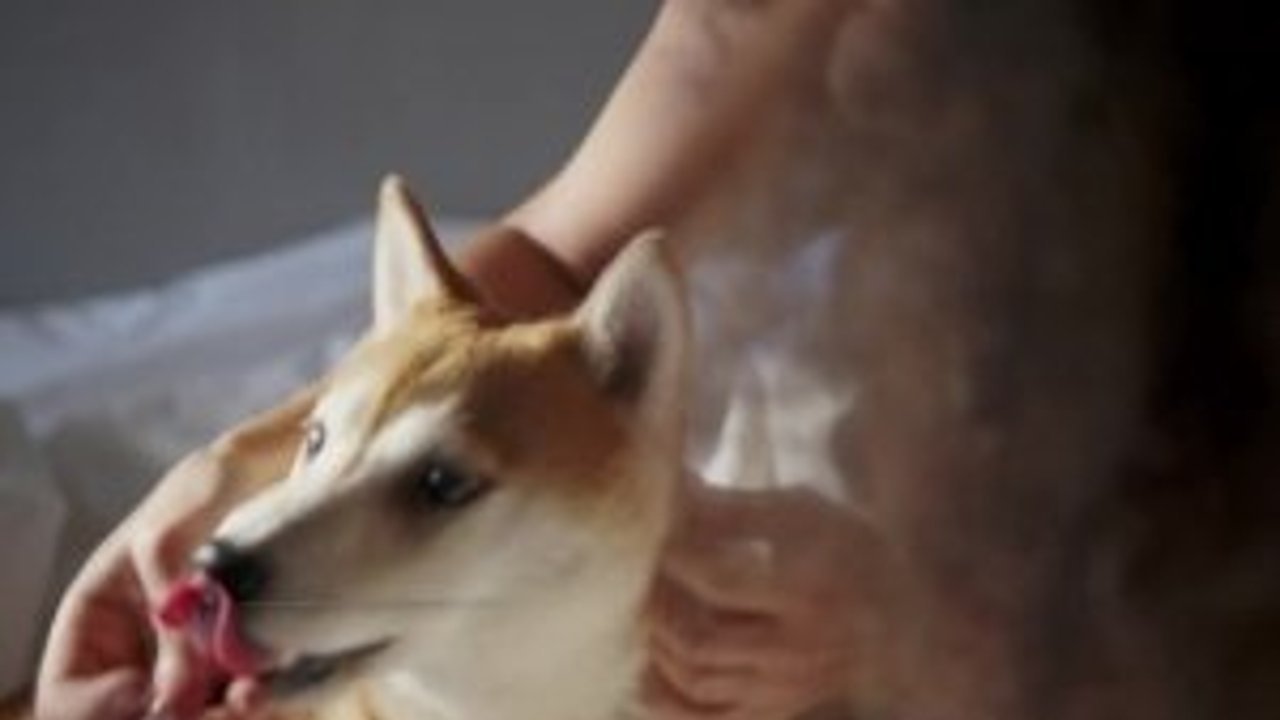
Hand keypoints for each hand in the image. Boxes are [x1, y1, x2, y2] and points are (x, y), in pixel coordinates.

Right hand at [36, 389, 314, 719]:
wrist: (280, 468)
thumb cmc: (209, 487)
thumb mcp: (168, 534)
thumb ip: (163, 604)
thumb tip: (171, 689)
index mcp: (98, 616)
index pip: (66, 688)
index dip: (94, 707)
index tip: (145, 695)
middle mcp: (138, 648)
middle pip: (133, 714)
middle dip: (168, 716)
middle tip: (209, 707)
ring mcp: (191, 659)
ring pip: (190, 712)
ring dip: (217, 714)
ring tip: (249, 695)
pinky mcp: (240, 663)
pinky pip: (235, 701)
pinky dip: (249, 702)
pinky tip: (266, 685)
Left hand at [643, 485, 886, 718]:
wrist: (902, 616)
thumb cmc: (847, 549)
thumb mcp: (802, 512)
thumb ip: (733, 509)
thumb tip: (669, 494)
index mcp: (810, 594)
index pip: (720, 583)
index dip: (675, 557)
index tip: (653, 535)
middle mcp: (799, 652)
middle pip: (702, 641)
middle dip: (657, 606)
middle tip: (639, 575)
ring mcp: (786, 689)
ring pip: (698, 682)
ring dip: (657, 645)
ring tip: (645, 608)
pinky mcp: (776, 710)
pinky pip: (707, 719)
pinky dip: (667, 699)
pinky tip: (645, 667)